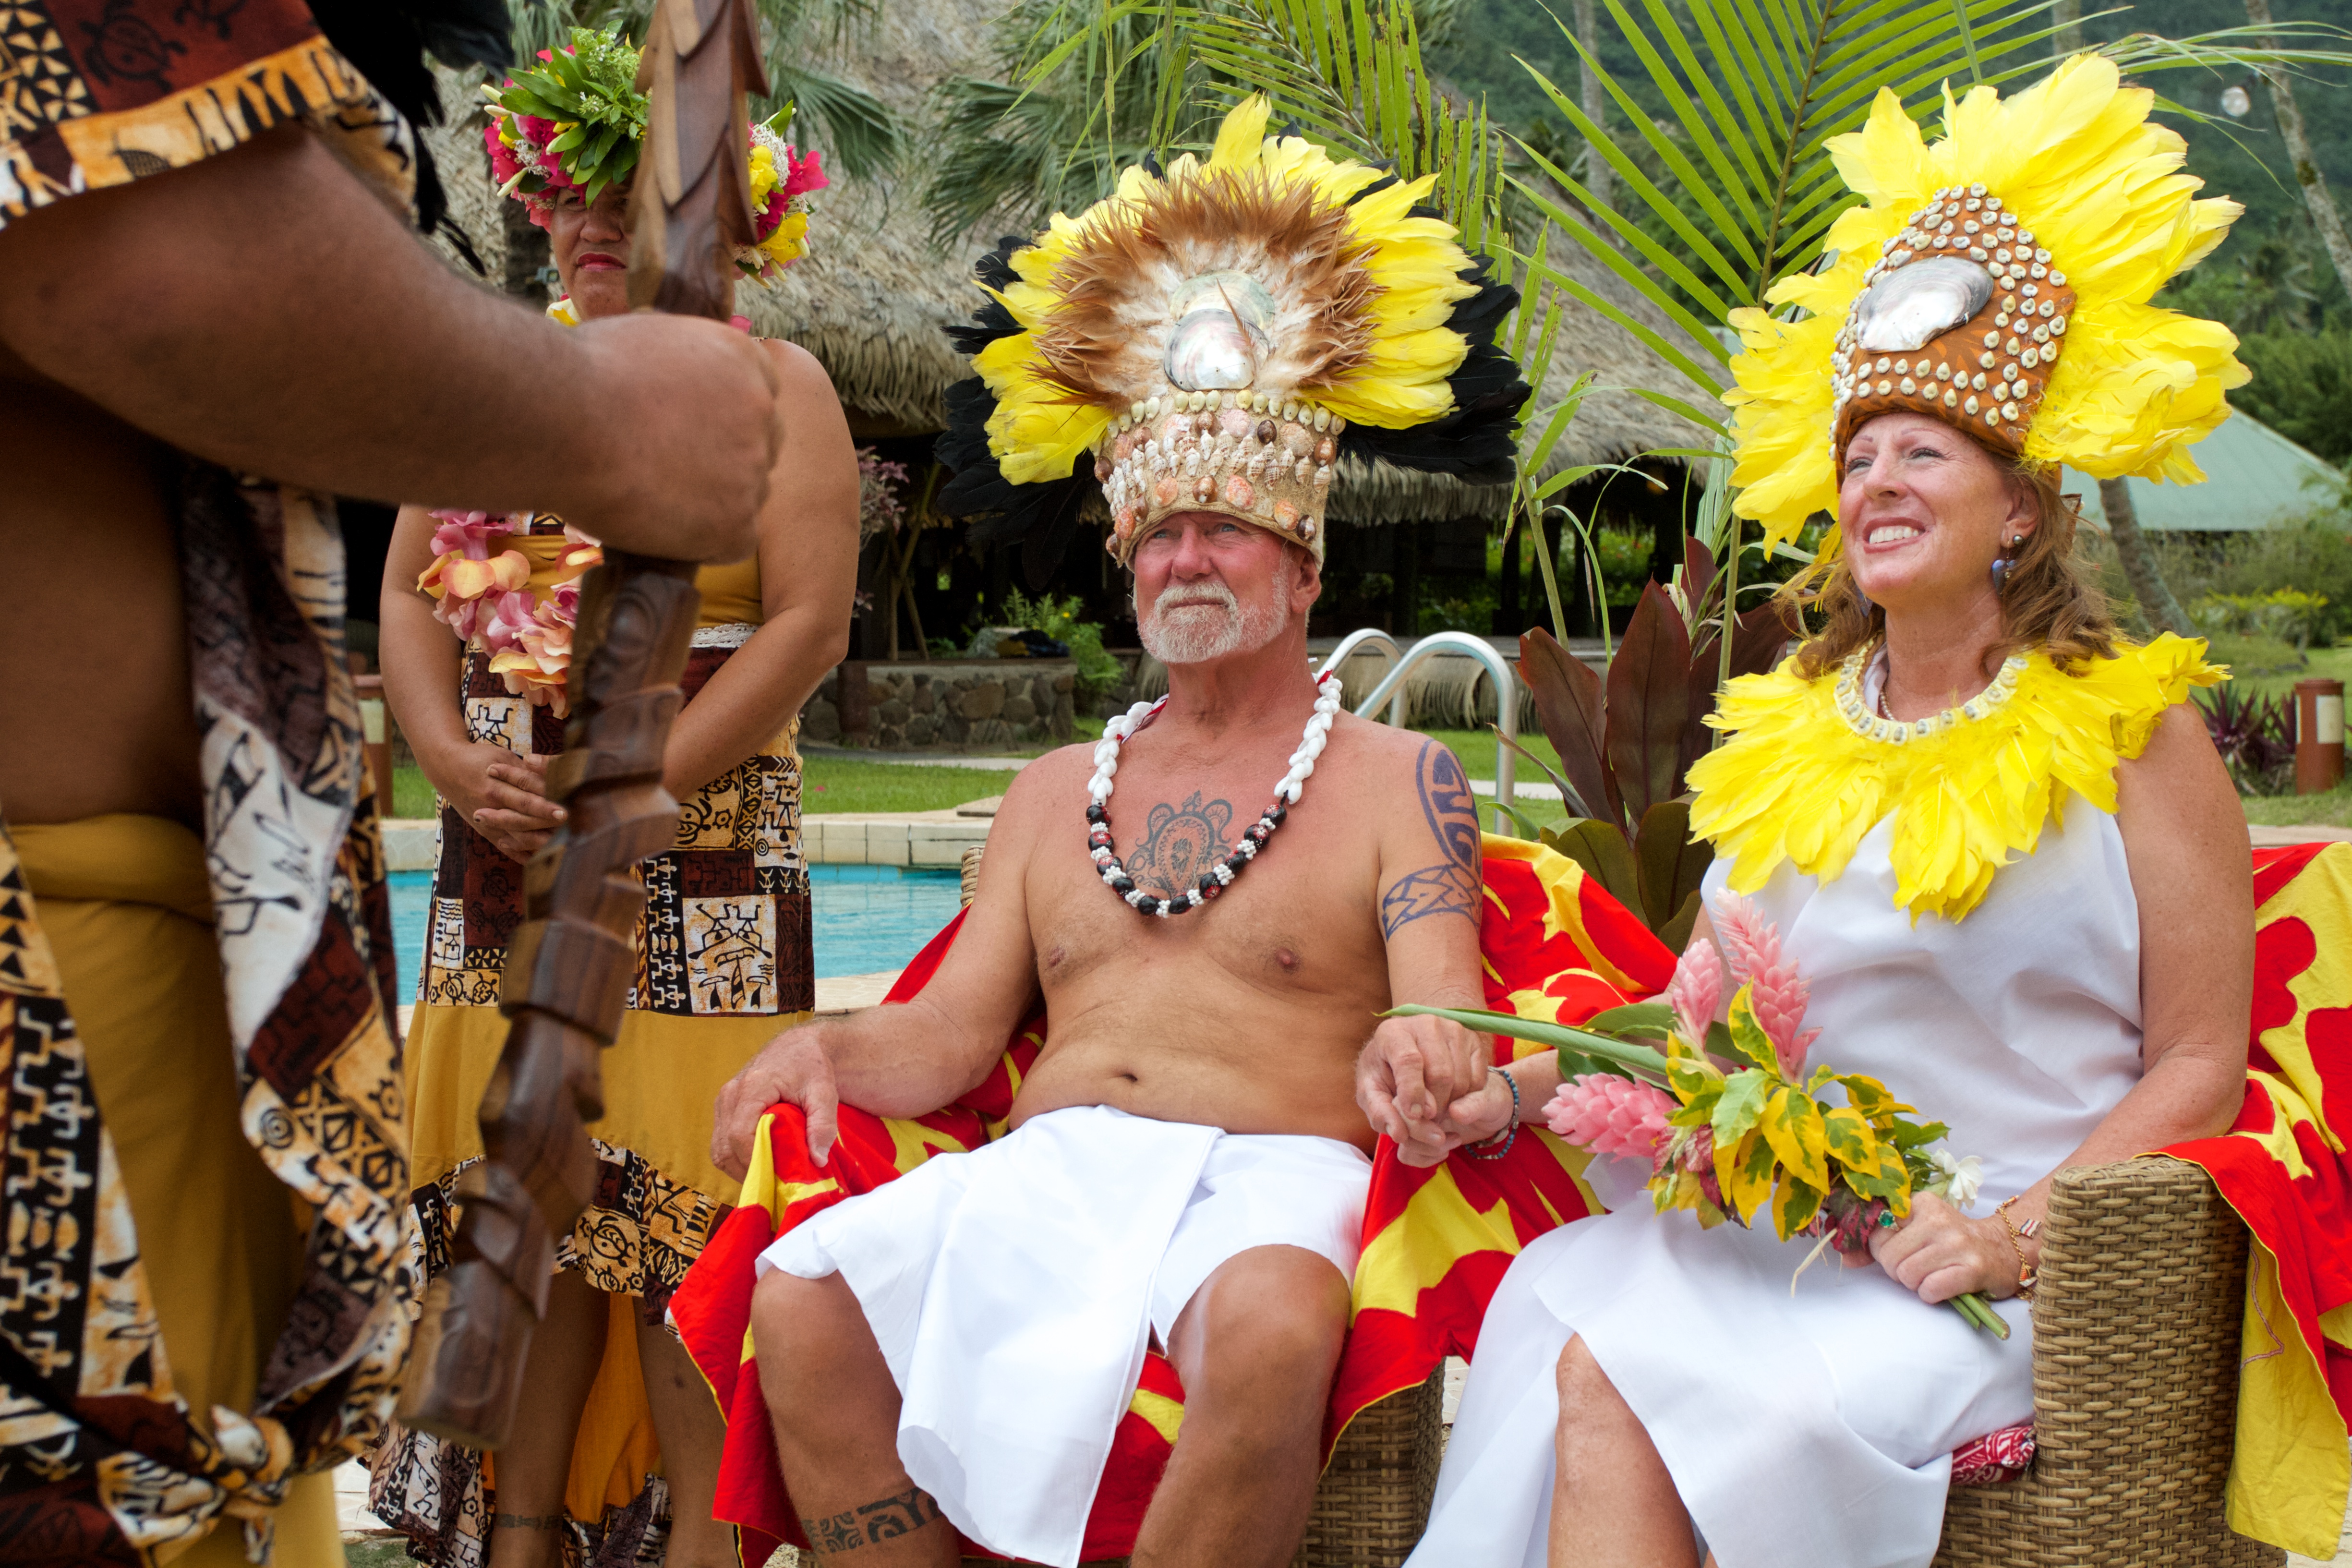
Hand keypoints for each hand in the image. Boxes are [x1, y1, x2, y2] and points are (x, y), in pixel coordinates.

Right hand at [473, 751, 566, 862]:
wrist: (446, 767)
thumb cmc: (479, 758)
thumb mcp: (502, 757)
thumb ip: (524, 772)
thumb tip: (552, 780)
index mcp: (495, 786)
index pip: (525, 798)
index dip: (546, 805)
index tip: (565, 810)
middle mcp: (491, 806)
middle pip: (523, 819)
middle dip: (546, 825)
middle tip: (569, 828)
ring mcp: (488, 822)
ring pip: (516, 837)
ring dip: (539, 842)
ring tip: (562, 843)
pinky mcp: (485, 831)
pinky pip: (506, 848)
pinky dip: (523, 855)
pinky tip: (542, 859)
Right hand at [561, 314, 781, 563]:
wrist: (559, 417)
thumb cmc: (581, 373)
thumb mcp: (650, 340)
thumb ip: (685, 367)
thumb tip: (679, 384)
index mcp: (744, 358)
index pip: (757, 399)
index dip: (720, 422)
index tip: (686, 435)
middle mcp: (762, 410)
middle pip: (759, 447)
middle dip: (723, 461)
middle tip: (667, 470)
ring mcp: (753, 469)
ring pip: (745, 496)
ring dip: (707, 502)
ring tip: (646, 493)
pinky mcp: (737, 523)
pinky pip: (733, 542)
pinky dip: (700, 543)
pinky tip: (657, 524)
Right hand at [713, 1024, 837, 1180]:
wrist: (798, 1046)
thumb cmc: (812, 1067)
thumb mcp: (825, 1093)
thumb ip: (823, 1125)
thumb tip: (817, 1160)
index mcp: (753, 1086)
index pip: (741, 1134)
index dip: (754, 1161)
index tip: (775, 1177)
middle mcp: (731, 1093)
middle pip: (725, 1146)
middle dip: (747, 1170)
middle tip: (774, 1184)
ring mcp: (723, 1101)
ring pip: (719, 1149)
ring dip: (739, 1168)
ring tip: (767, 1176)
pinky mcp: (723, 1107)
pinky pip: (720, 1142)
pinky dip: (735, 1158)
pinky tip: (758, 1162)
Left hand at [1355, 1014, 1490, 1167]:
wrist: (1408, 1054)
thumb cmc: (1386, 1074)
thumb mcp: (1372, 1093)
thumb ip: (1380, 1113)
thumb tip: (1399, 1133)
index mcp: (1393, 1032)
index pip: (1408, 1061)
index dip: (1413, 1092)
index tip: (1415, 1115)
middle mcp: (1425, 1023)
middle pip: (1440, 1074)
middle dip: (1434, 1105)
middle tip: (1427, 1119)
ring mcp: (1452, 1029)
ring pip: (1460, 1079)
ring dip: (1450, 1105)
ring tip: (1435, 1110)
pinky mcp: (1473, 1040)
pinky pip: (1477, 1080)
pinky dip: (1465, 1098)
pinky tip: (1449, 1098)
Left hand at [1864, 1191, 2018, 1302]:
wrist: (2002, 1251)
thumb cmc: (1951, 1242)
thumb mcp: (1916, 1231)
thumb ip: (1879, 1243)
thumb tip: (1847, 1259)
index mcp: (1921, 1203)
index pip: (1878, 1230)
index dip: (1881, 1249)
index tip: (1899, 1251)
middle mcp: (1938, 1220)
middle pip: (1889, 1257)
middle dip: (1897, 1270)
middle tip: (1918, 1268)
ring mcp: (1957, 1243)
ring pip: (1906, 1274)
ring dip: (1915, 1284)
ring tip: (1932, 1275)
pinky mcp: (1972, 1269)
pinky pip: (1930, 1289)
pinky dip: (1931, 1294)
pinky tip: (1942, 1286)